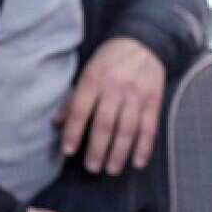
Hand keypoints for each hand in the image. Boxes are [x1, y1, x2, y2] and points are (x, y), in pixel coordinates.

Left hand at [56, 37, 164, 174]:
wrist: (143, 42)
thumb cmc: (108, 60)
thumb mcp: (86, 71)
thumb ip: (72, 98)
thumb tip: (57, 123)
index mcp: (93, 80)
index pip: (80, 110)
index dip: (73, 131)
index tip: (68, 150)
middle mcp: (114, 89)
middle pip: (104, 124)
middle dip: (97, 149)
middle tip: (92, 168)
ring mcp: (136, 96)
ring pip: (127, 130)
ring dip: (119, 153)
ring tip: (111, 169)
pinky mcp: (154, 101)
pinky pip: (149, 128)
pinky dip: (144, 147)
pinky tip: (137, 162)